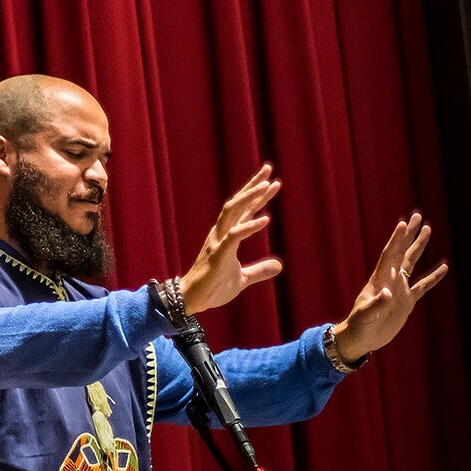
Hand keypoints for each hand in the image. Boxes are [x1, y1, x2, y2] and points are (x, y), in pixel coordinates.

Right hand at [179, 164, 284, 315]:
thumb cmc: (213, 288)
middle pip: (237, 203)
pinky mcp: (218, 254)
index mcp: (226, 236)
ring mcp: (218, 242)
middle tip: (268, 169)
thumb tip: (279, 265)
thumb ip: (259, 271)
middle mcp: (220, 234)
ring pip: (232, 212)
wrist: (192, 301)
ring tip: (265, 185)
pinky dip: (250, 227)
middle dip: (252, 185)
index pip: (243, 210)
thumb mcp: (242, 279)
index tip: (271, 181)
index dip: (256, 195)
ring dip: (249, 197)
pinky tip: (265, 219)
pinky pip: (234, 236)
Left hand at [331, 211, 448, 361]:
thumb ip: (377, 303)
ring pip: (412, 263)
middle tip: (418, 216)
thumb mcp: (366, 315)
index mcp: (379, 279)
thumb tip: (389, 292)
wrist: (362, 339)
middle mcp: (390, 279)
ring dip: (419, 247)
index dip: (396, 240)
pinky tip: (444, 267)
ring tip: (428, 230)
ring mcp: (399, 289)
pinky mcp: (407, 301)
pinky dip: (434, 277)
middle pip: (402, 252)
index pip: (389, 254)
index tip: (403, 223)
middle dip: (409, 235)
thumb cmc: (359, 326)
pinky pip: (423, 285)